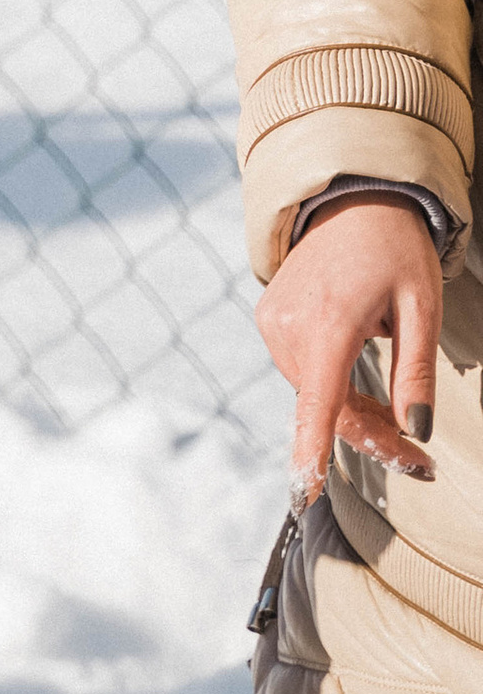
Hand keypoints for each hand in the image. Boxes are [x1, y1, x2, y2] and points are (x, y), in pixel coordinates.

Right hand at [257, 192, 441, 493]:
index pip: (318, 401)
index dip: (311, 452)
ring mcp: (274, 320)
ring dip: (353, 414)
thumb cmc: (395, 248)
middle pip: (327, 408)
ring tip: (393, 411)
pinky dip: (333, 388)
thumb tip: (415, 430)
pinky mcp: (270, 317)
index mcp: (330, 321)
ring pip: (315, 395)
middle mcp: (289, 324)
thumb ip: (416, 372)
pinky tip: (360, 375)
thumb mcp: (423, 306)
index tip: (303, 494)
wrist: (354, 199)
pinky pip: (303, 372)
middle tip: (418, 460)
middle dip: (371, 438)